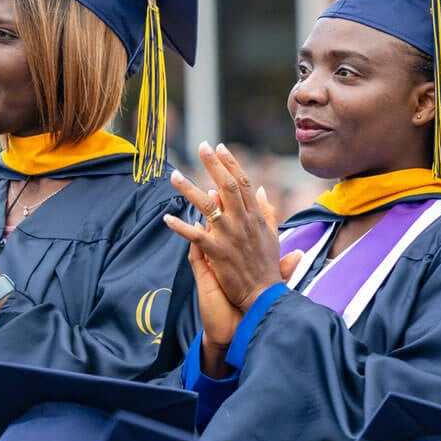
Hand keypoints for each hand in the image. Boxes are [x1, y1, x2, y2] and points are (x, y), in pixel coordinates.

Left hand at [164, 142, 282, 312]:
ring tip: (174, 175)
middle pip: (227, 186)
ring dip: (189, 189)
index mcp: (256, 217)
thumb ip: (267, 212)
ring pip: (207, 206)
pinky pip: (195, 236)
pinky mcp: (217, 253)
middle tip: (201, 145)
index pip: (243, 183)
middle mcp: (243, 222)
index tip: (220, 147)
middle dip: (213, 164)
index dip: (231, 164)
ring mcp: (229, 236)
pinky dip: (180, 226)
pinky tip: (166, 217)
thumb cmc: (267, 267)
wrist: (264, 295)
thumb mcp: (273, 236)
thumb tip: (262, 190)